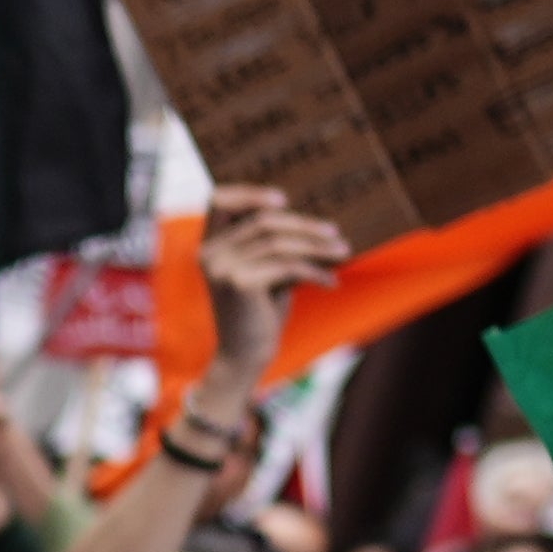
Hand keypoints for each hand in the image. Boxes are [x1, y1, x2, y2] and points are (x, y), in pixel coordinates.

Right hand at [195, 185, 349, 397]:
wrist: (244, 358)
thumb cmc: (258, 314)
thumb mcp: (264, 272)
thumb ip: (273, 247)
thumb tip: (313, 223)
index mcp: (209, 245)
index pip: (219, 200)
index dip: (250, 193)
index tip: (284, 200)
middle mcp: (210, 253)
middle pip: (264, 221)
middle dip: (305, 225)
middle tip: (335, 234)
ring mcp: (221, 268)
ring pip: (279, 242)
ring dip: (317, 246)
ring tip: (343, 252)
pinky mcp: (239, 284)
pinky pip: (287, 266)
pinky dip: (315, 271)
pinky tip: (331, 281)